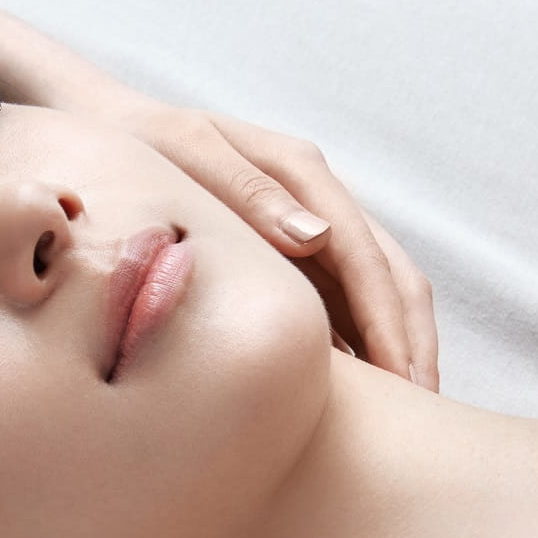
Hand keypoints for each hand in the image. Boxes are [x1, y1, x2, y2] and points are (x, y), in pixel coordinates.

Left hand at [74, 90, 439, 390]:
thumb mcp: (188, 154)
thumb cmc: (146, 142)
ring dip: (397, 345)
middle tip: (423, 407)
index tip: (401, 374)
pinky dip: (363, 343)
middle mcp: (320, 197)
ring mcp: (312, 225)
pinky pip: (343, 302)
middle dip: (412, 340)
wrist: (114, 125)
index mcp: (302, 171)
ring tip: (408, 412)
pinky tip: (362, 393)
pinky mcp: (296, 253)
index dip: (386, 317)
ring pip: (379, 290)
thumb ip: (249, 194)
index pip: (364, 253)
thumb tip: (316, 236)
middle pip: (393, 273)